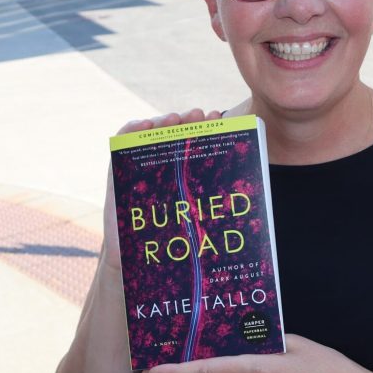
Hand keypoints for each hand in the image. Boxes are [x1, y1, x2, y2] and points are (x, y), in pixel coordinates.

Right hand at [103, 108, 222, 270]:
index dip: (207, 129)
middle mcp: (165, 165)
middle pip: (176, 135)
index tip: (220, 120)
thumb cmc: (173, 236)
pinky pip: (124, 142)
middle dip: (189, 122)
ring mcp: (142, 164)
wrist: (138, 257)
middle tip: (201, 115)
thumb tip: (252, 203)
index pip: (196, 143)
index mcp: (186, 172)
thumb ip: (214, 206)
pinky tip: (146, 125)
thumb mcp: (197, 217)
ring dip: (163, 122)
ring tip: (175, 118)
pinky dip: (133, 129)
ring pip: (153, 134)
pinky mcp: (119, 168)